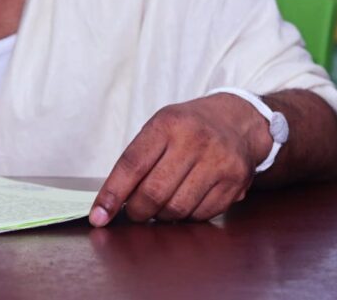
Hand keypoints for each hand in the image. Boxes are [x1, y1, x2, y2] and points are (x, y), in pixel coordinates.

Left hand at [90, 94, 271, 224]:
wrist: (237, 120)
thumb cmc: (187, 127)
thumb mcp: (160, 127)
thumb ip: (137, 160)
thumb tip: (112, 202)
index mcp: (168, 123)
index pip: (132, 165)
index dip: (112, 194)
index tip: (98, 216)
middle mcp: (195, 141)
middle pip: (154, 193)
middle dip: (137, 211)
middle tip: (134, 212)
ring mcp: (218, 162)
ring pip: (177, 208)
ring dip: (161, 216)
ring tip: (159, 206)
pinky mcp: (235, 182)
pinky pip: (200, 214)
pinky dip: (186, 217)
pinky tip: (184, 203)